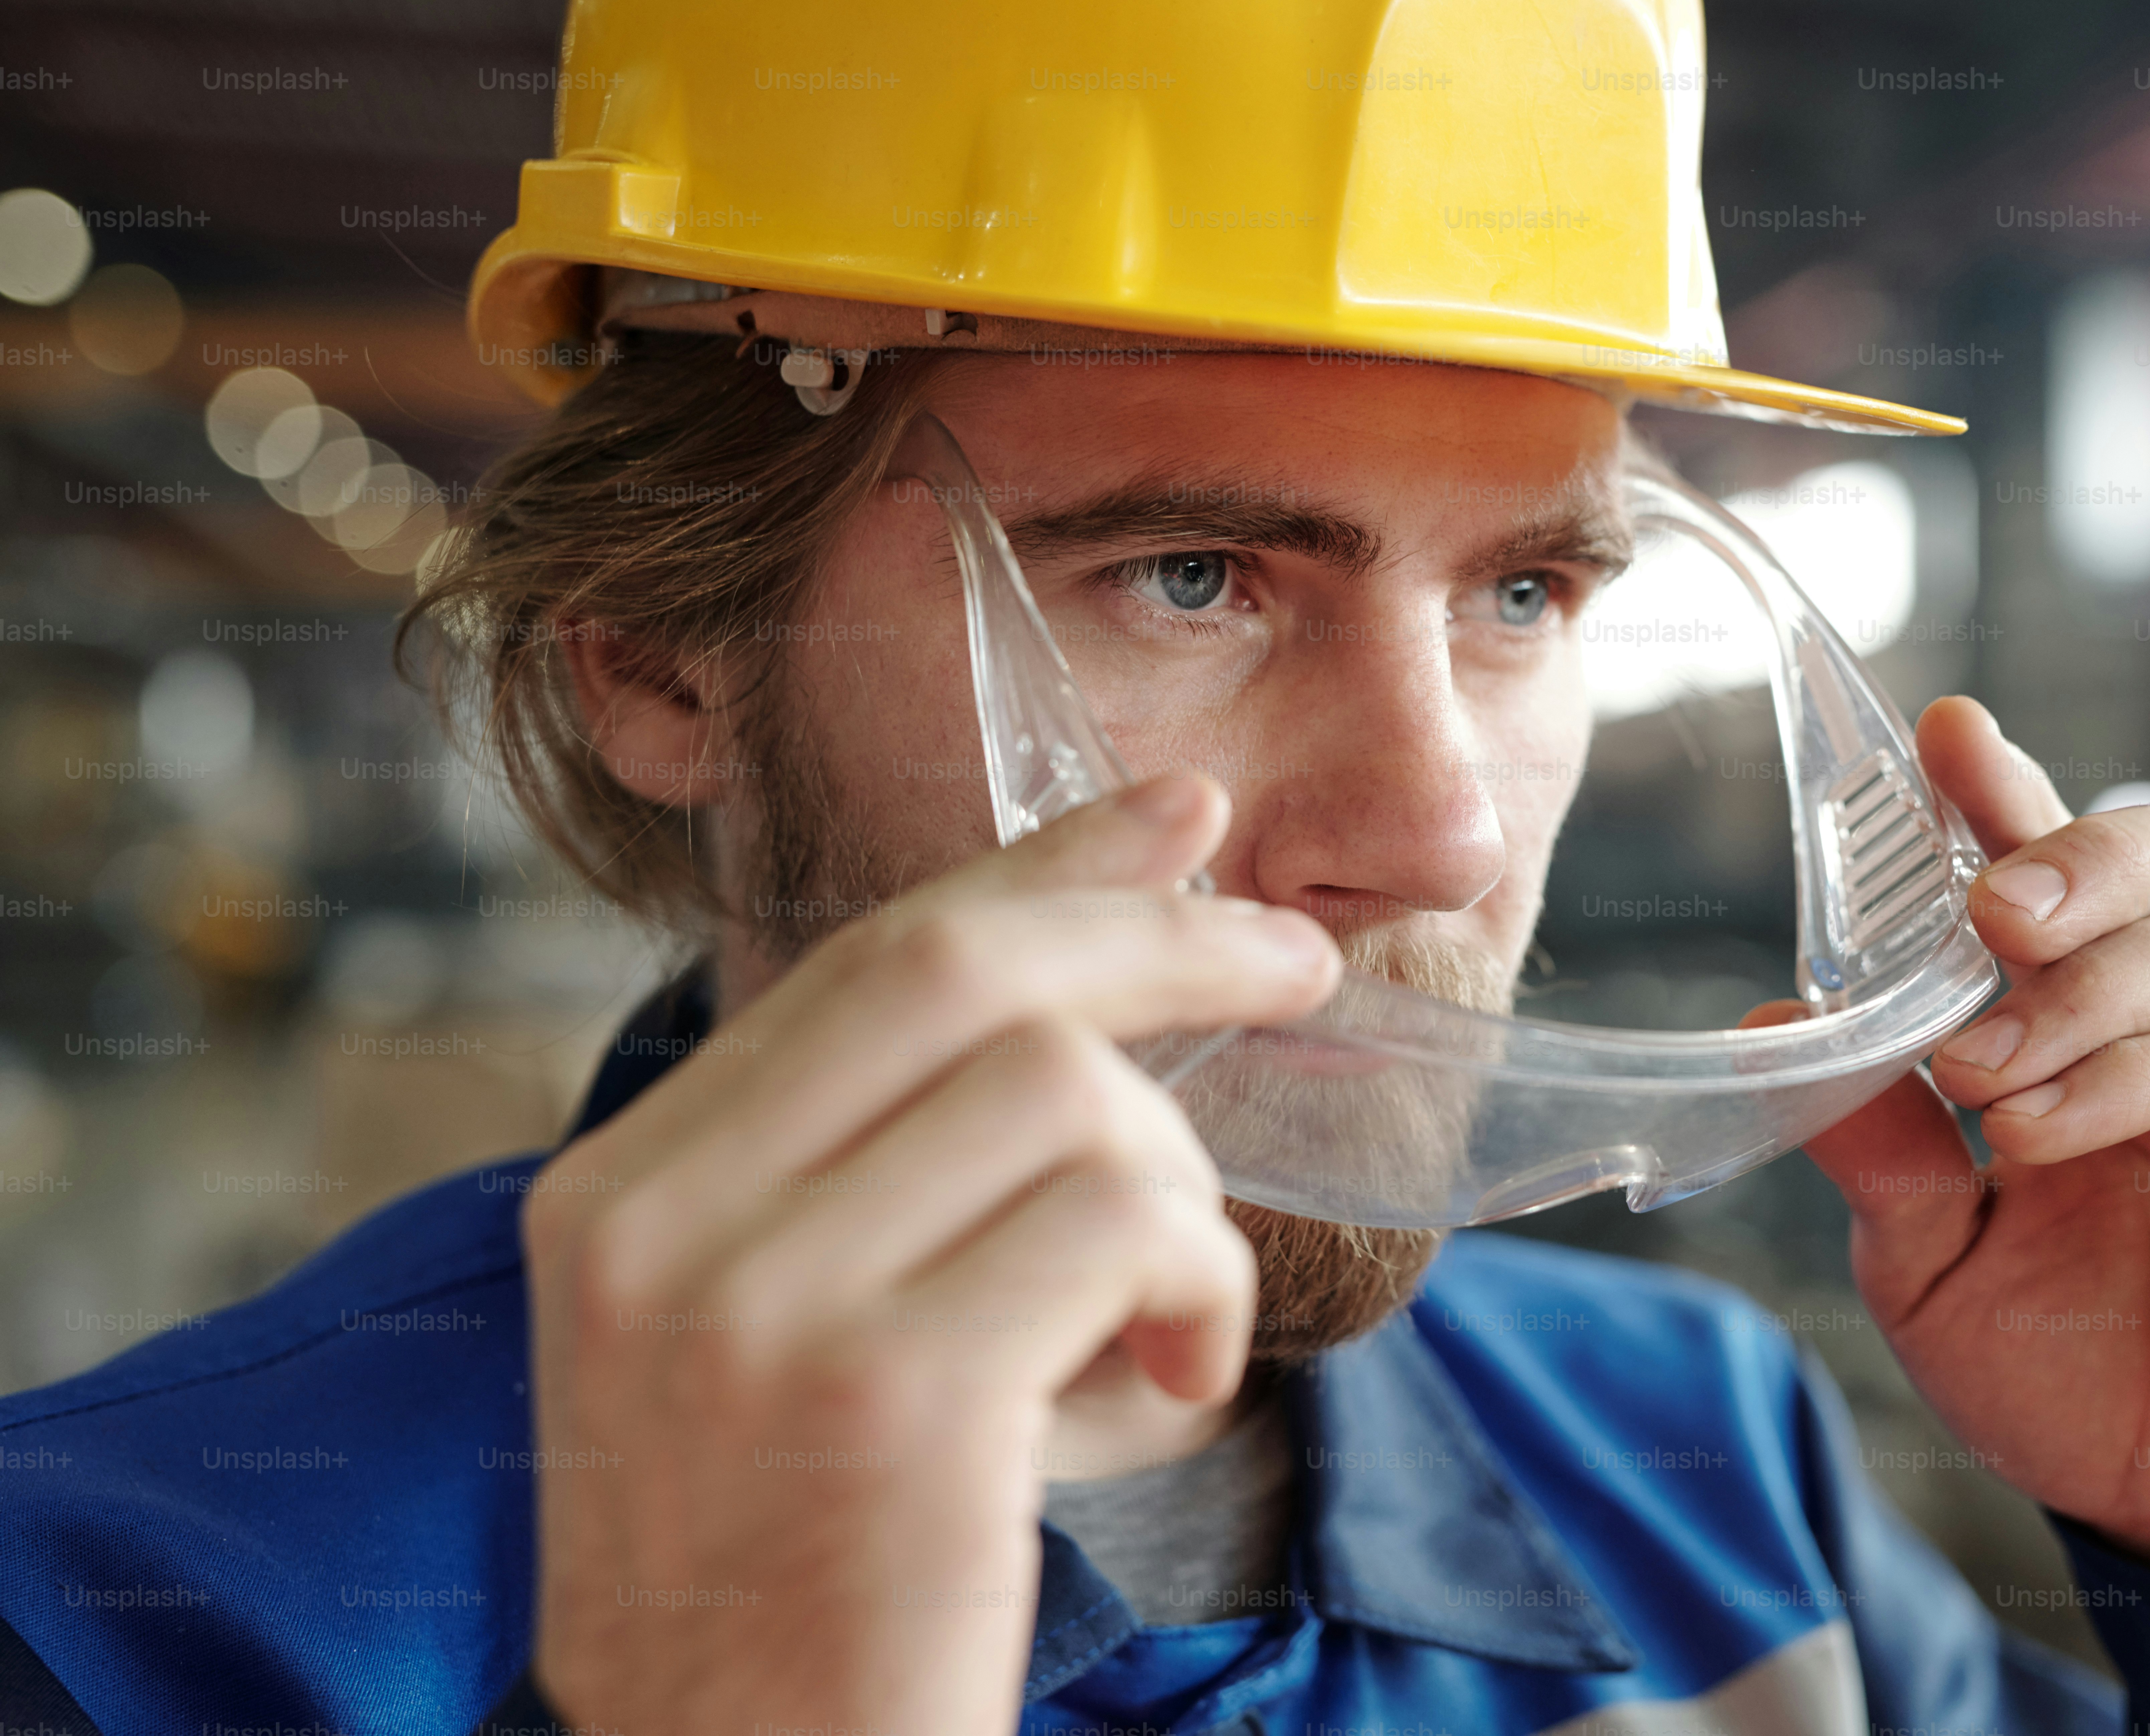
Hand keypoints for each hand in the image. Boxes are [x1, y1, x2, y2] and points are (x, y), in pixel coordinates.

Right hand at [519, 777, 1338, 1734]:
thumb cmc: (805, 1568)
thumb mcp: (781, 1342)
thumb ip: (877, 1170)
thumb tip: (1083, 987)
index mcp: (621, 1194)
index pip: (865, 960)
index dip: (1042, 869)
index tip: (1175, 817)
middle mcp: (664, 1226)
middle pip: (963, 975)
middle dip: (1157, 936)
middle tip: (1291, 954)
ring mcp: (765, 1308)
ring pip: (1067, 1096)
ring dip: (1179, 1187)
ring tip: (1171, 1310)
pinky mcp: (894, 1398)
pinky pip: (1124, 1223)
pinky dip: (1197, 1283)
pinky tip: (1175, 1373)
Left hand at [1779, 697, 2149, 1580]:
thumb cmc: (2082, 1381)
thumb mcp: (1931, 1265)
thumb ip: (1872, 1145)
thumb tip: (1774, 1025)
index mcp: (2115, 1030)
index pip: (2081, 869)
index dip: (2016, 792)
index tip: (1945, 734)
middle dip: (2081, 854)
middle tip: (1985, 911)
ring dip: (2083, 993)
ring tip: (1979, 1075)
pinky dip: (2133, 1084)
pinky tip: (2037, 1136)